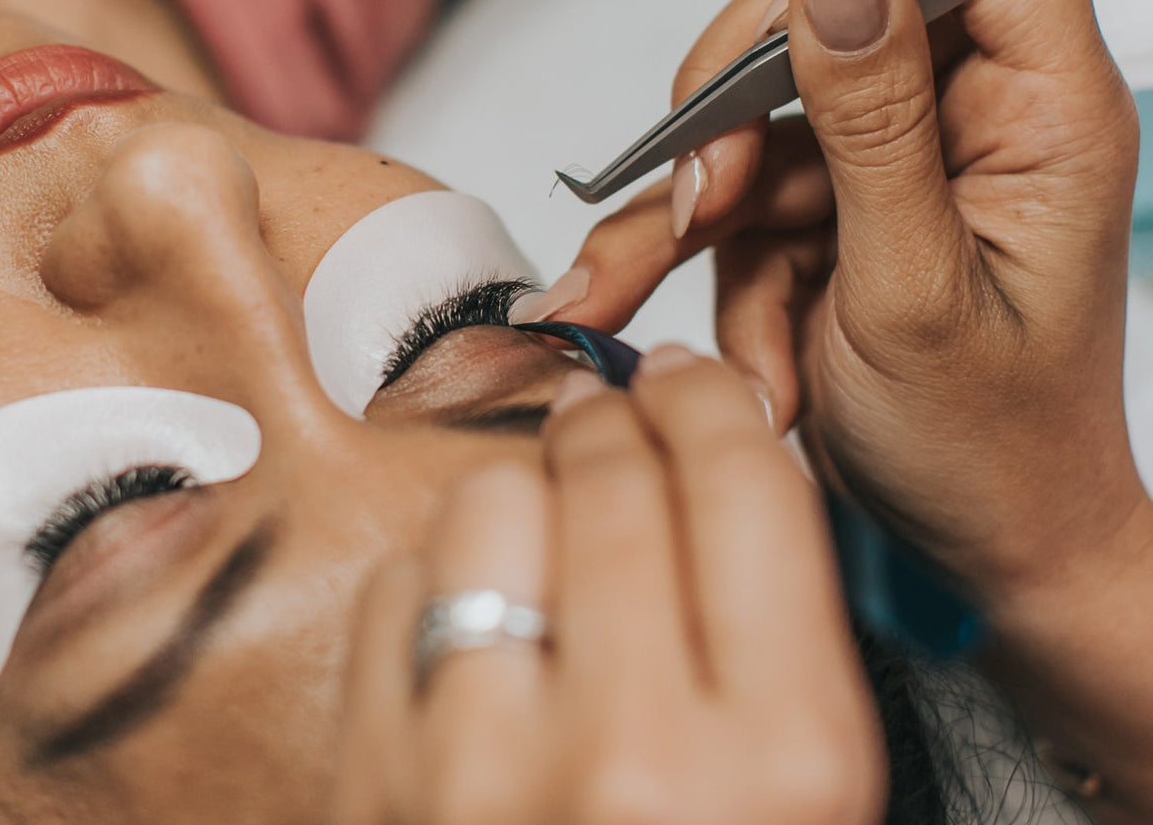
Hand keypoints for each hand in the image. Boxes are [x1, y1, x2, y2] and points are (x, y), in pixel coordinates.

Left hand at [332, 354, 883, 824]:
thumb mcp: (800, 802)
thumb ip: (774, 646)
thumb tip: (713, 469)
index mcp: (780, 771)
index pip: (743, 490)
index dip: (713, 407)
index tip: (691, 385)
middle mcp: (628, 762)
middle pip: (609, 475)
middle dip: (615, 418)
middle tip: (616, 415)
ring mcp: (476, 774)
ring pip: (486, 505)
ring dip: (521, 495)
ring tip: (544, 542)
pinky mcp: (368, 786)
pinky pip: (392, 591)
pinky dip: (432, 583)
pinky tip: (469, 633)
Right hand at [546, 0, 1148, 593]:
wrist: (980, 549)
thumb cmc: (991, 446)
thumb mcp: (916, 290)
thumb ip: (875, 126)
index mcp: (1040, 111)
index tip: (790, 19)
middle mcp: (964, 116)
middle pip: (825, 13)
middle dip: (734, 107)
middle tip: (698, 197)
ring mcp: (887, 165)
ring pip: (750, 124)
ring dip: (686, 222)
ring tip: (624, 300)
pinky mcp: (827, 213)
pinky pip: (728, 204)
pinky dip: (690, 274)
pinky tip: (692, 340)